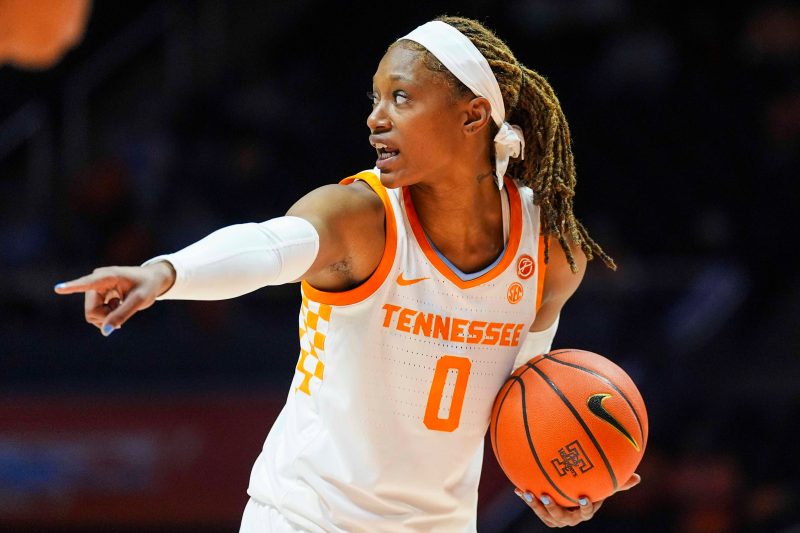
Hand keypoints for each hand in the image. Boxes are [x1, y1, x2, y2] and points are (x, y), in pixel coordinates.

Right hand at [54, 262, 175, 335]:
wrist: (151, 280)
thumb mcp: (139, 301)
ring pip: (91, 315)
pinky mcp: (94, 295)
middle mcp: (96, 280)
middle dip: (106, 317)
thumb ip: (122, 315)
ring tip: (120, 306)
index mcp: (107, 276)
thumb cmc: (147, 286)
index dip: (72, 287)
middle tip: (122, 311)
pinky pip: (94, 314)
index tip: (57, 288)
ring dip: (107, 317)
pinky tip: (117, 306)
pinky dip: (107, 316)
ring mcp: (94, 288)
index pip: (87, 283)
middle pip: (91, 311)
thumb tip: (105, 332)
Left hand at [515, 473, 640, 527]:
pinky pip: (535, 507)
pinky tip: (518, 488)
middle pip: (562, 517)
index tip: (583, 497)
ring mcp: (556, 518)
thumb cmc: (589, 490)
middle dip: (554, 508)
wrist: (571, 497)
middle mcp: (570, 518)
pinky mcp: (544, 514)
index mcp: (584, 511)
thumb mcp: (602, 487)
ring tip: (529, 493)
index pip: (587, 511)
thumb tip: (639, 478)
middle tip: (547, 496)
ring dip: (536, 505)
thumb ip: (616, 483)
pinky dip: (527, 497)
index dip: (585, 507)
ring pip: (546, 515)